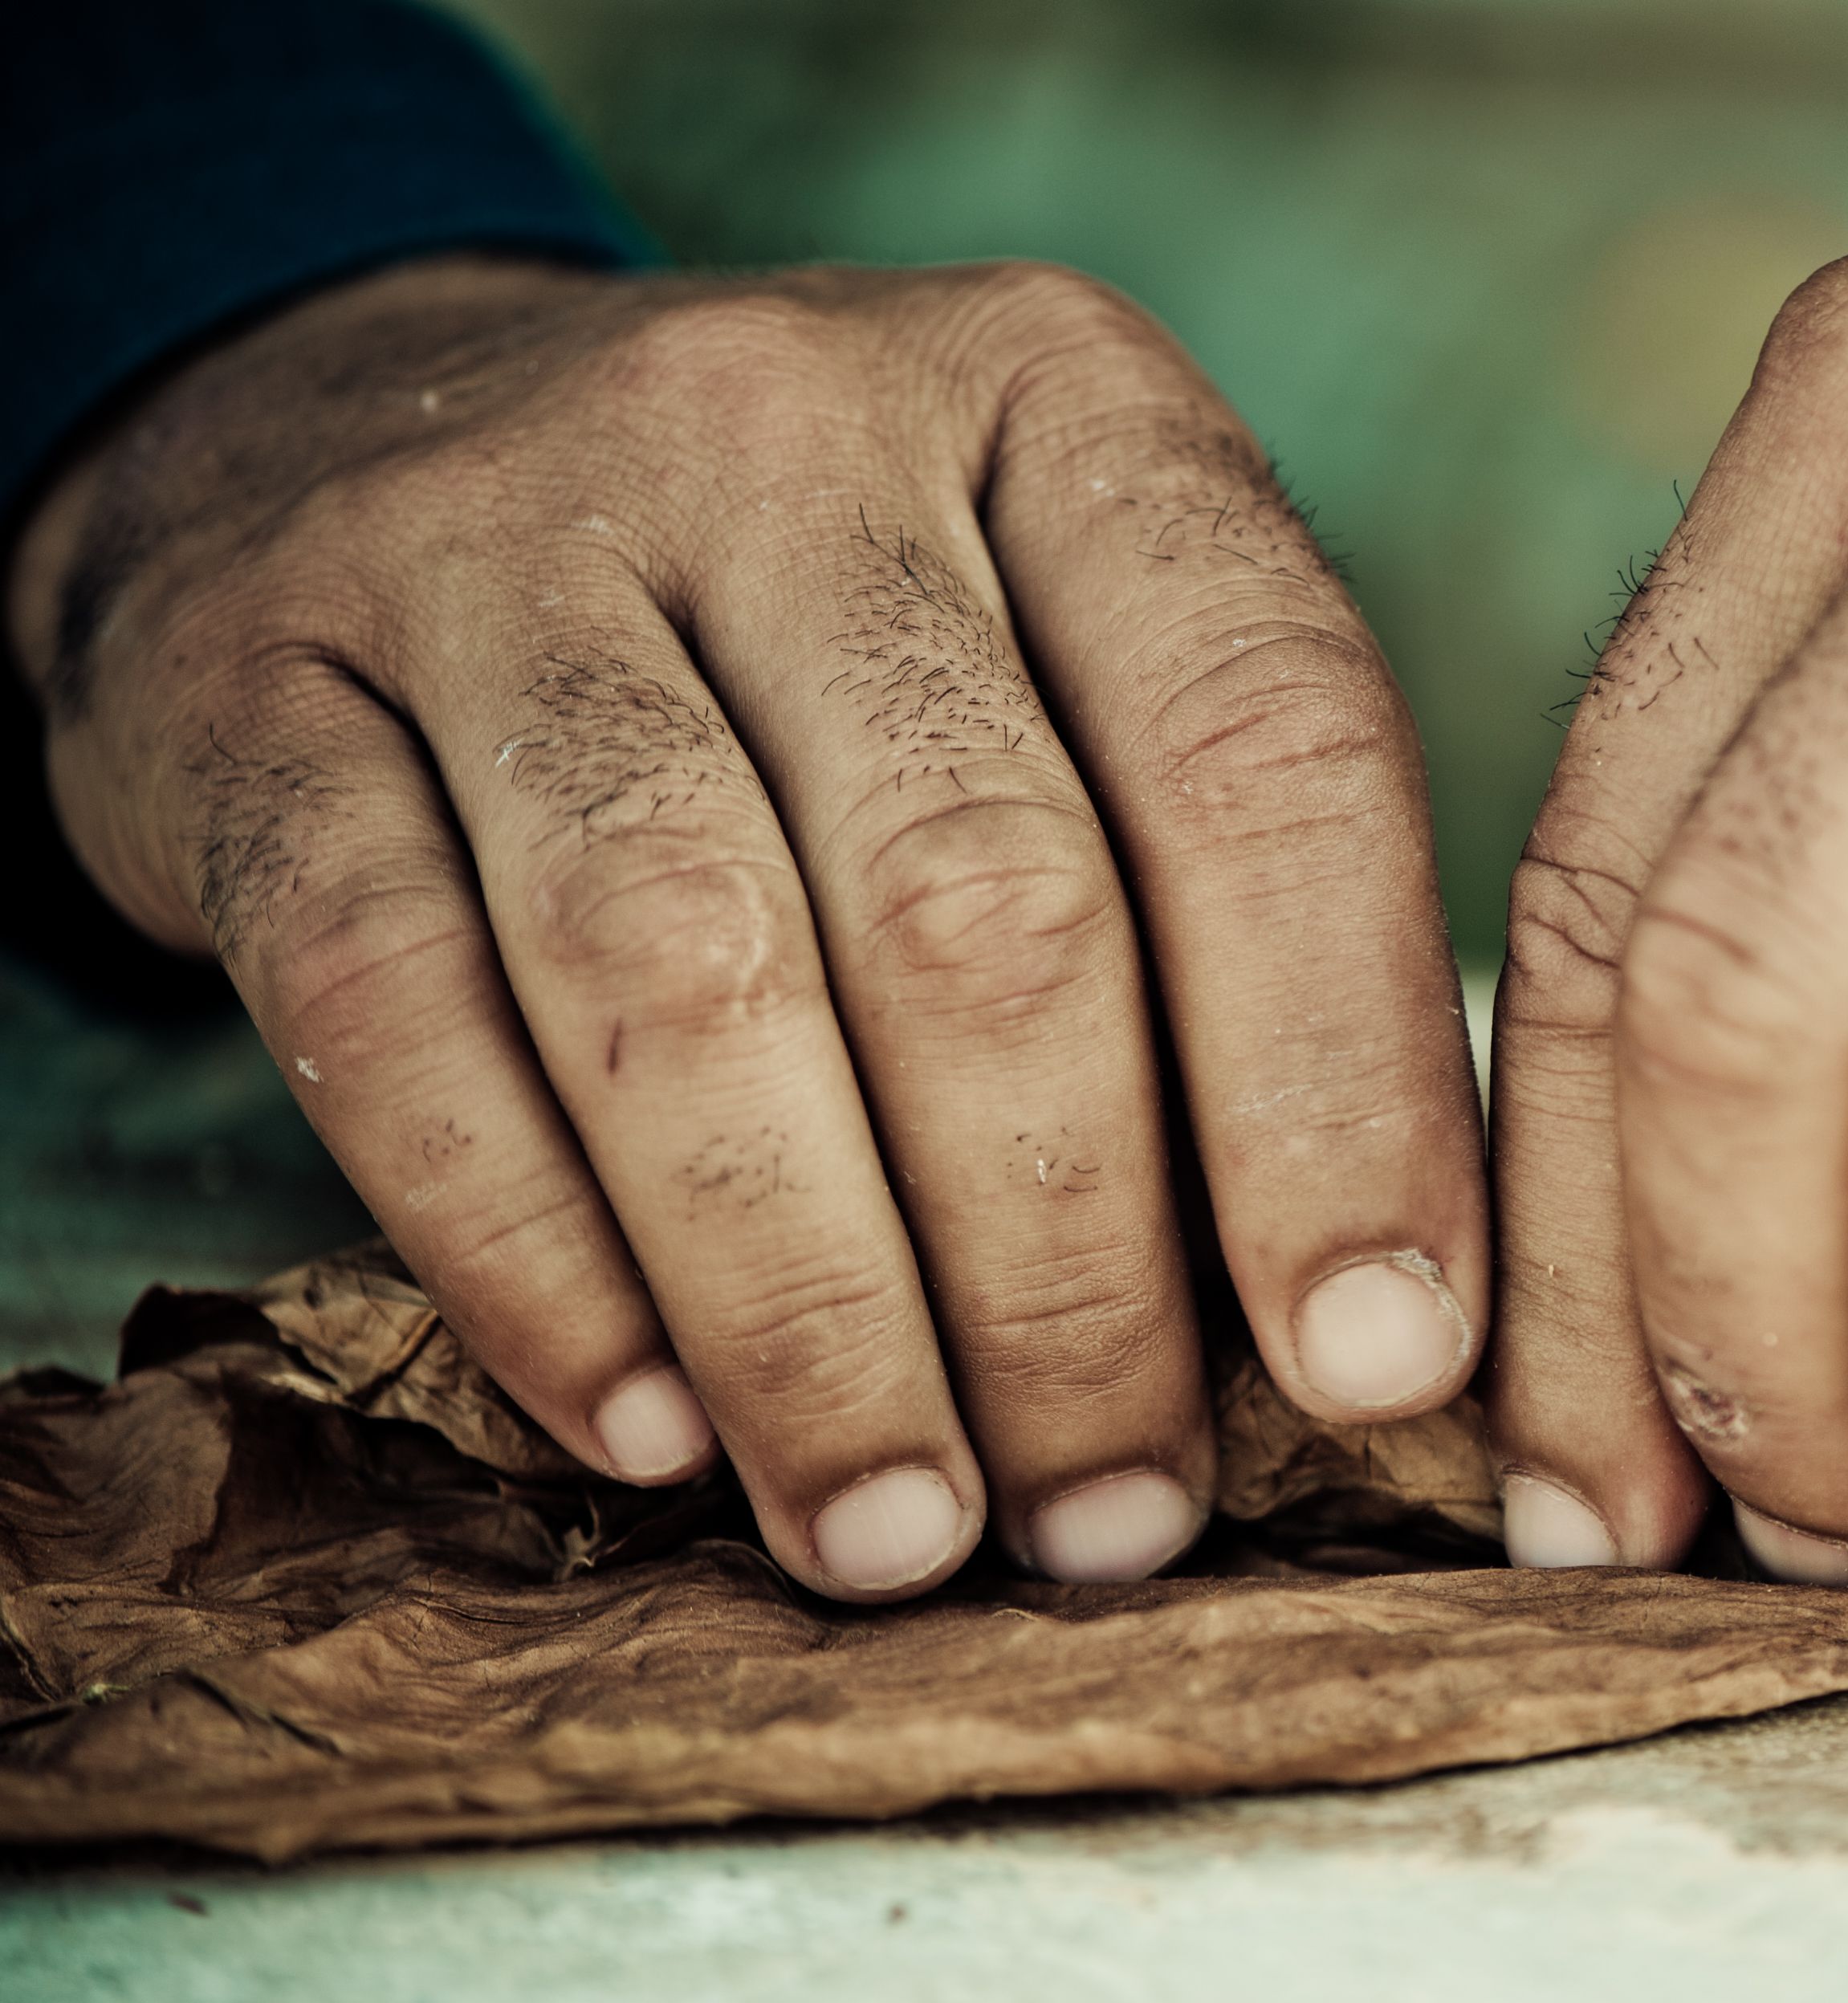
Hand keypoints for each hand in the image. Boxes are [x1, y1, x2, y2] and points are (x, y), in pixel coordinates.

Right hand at [7, 258, 1486, 1600]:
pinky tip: (649, 1432)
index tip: (1383, 1360)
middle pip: (977, 898)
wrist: (371, 426)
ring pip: (687, 971)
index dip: (1342, 1081)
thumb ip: (1219, 916)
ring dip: (812, 1309)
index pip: (1265, 745)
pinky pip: (393, 1003)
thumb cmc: (833, 638)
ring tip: (898, 1534)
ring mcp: (498, 531)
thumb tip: (1366, 1325)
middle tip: (1116, 1515)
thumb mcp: (1065, 660)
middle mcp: (792, 426)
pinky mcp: (252, 678)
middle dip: (1068, 1265)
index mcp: (1069, 410)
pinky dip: (533, 1253)